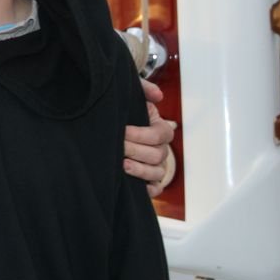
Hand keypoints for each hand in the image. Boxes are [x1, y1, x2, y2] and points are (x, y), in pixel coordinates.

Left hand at [124, 79, 176, 196]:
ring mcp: (158, 166)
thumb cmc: (127, 112)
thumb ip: (144, 90)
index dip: (141, 134)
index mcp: (161, 129)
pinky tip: (133, 185)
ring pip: (157, 173)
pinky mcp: (151, 181)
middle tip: (118, 147)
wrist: (117, 127)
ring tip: (122, 165)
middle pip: (157, 155)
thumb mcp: (134, 97)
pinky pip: (156, 189)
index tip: (123, 131)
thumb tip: (158, 95)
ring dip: (140, 170)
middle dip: (136, 151)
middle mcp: (162, 149)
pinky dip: (148, 190)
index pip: (158, 134)